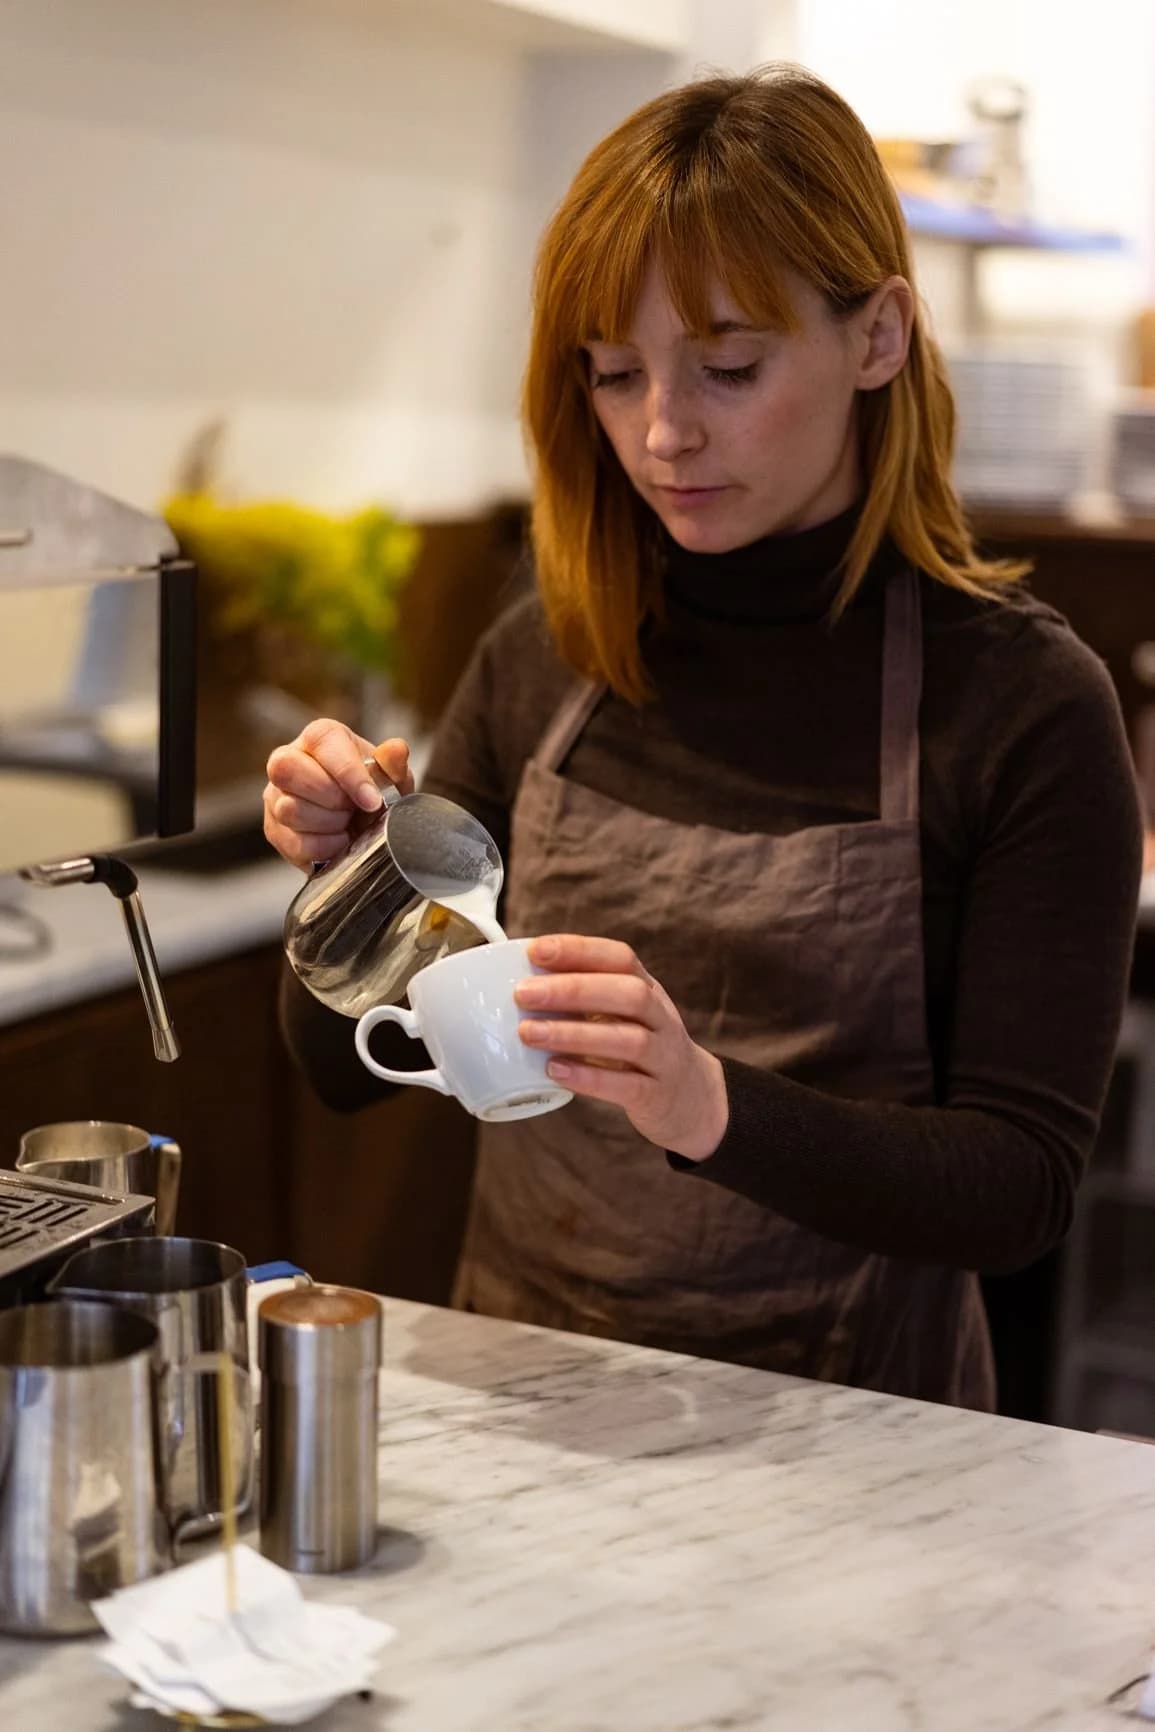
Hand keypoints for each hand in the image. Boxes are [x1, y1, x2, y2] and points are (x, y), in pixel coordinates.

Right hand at [263, 719, 414, 869]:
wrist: (363, 824)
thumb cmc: (373, 791)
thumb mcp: (391, 777)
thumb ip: (393, 763)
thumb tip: (396, 750)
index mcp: (320, 738)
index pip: (323, 744)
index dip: (349, 775)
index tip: (372, 800)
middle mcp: (289, 760)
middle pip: (286, 769)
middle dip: (330, 797)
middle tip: (352, 809)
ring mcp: (276, 796)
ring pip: (289, 809)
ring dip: (329, 825)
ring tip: (346, 824)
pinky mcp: (274, 829)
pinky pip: (294, 843)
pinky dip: (324, 848)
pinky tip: (338, 841)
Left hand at [515, 934, 728, 1161]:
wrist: (693, 1099)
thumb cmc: (641, 1050)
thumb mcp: (624, 1015)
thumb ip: (585, 999)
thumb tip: (520, 979)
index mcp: (648, 990)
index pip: (621, 958)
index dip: (580, 950)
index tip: (536, 950)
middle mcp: (661, 1018)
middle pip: (628, 993)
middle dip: (573, 989)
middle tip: (523, 993)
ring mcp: (664, 1057)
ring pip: (629, 1039)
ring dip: (574, 1034)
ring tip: (528, 1033)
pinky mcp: (658, 1095)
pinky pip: (627, 1085)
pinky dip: (589, 1077)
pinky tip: (555, 1071)